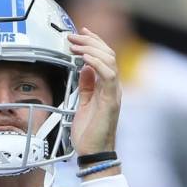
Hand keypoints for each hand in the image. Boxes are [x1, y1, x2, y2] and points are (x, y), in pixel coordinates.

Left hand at [68, 28, 121, 155]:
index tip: (81, 33)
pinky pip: (108, 76)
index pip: (104, 57)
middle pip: (107, 54)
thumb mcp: (84, 104)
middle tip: (73, 36)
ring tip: (76, 44)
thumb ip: (86, 86)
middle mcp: (112, 87)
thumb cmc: (89, 133)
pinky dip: (97, 63)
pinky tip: (84, 57)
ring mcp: (113, 93)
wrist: (93, 153)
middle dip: (90, 41)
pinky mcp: (111, 101)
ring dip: (91, 49)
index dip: (94, 42)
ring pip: (110, 60)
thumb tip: (83, 69)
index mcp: (106, 87)